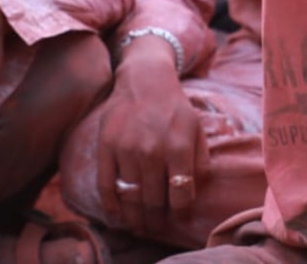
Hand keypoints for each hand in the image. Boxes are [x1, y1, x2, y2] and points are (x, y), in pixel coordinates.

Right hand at [96, 48, 208, 237]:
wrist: (144, 79)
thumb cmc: (174, 107)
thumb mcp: (196, 128)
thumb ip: (200, 160)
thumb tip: (196, 189)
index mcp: (178, 147)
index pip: (180, 194)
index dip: (180, 211)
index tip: (177, 215)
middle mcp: (152, 150)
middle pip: (154, 200)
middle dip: (156, 219)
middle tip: (155, 226)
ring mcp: (126, 150)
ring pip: (131, 197)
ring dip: (135, 217)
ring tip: (139, 225)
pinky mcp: (106, 147)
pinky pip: (107, 186)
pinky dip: (112, 206)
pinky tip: (117, 215)